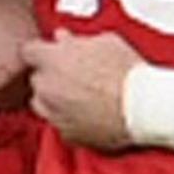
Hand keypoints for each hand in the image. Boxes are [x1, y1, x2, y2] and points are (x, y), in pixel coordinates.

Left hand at [20, 31, 147, 149]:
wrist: (145, 107)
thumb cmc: (129, 73)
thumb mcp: (106, 41)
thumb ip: (77, 39)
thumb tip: (65, 39)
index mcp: (53, 59)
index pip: (29, 51)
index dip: (42, 52)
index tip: (52, 54)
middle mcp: (47, 87)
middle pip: (37, 78)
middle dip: (51, 75)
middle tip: (74, 74)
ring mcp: (54, 113)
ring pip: (42, 104)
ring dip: (54, 98)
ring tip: (80, 96)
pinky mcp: (67, 134)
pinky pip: (59, 124)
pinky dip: (68, 119)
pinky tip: (88, 113)